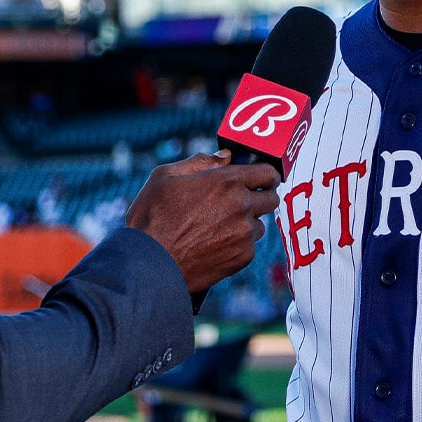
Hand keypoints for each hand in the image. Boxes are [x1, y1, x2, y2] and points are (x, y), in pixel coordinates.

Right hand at [125, 150, 279, 292]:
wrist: (149, 264)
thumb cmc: (152, 219)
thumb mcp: (165, 177)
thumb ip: (200, 162)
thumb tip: (224, 156)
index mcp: (226, 181)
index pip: (267, 172)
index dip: (266, 175)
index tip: (263, 180)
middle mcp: (242, 206)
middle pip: (271, 198)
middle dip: (261, 198)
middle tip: (243, 203)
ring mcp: (244, 234)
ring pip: (259, 225)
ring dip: (247, 224)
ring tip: (218, 228)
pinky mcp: (242, 257)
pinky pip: (248, 247)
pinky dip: (237, 245)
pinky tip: (213, 246)